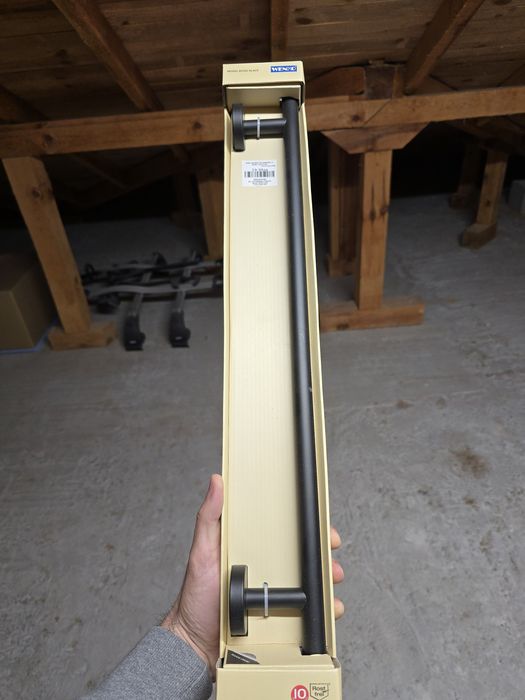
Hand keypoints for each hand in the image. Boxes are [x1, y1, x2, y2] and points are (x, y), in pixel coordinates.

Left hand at [162, 474, 344, 676]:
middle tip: (330, 554)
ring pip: (311, 584)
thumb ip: (208, 518)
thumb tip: (216, 482)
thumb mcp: (201, 553)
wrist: (195, 644)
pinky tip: (328, 610)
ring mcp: (275, 595)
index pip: (283, 530)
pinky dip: (323, 611)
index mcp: (251, 548)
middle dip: (323, 553)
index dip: (305, 524)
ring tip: (331, 581)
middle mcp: (267, 570)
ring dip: (327, 581)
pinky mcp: (280, 620)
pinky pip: (309, 614)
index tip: (320, 521)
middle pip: (304, 556)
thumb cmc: (195, 598)